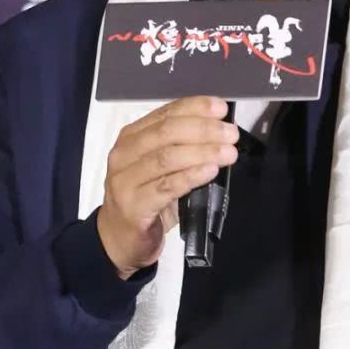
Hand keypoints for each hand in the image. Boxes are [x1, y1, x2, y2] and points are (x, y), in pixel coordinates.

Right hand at [97, 95, 239, 277]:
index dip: (195, 108)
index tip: (221, 109)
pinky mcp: (133, 206)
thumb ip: (180, 148)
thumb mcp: (160, 169)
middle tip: (230, 134)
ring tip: (228, 153)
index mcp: (131, 138)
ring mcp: (125, 181)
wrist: (119, 240)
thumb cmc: (145, 200)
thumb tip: (219, 133)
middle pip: (167, 132)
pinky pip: (166, 187)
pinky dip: (191, 176)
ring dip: (202, 152)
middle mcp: (124, 154)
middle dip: (203, 129)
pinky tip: (210, 171)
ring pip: (167, 157)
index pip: (165, 114)